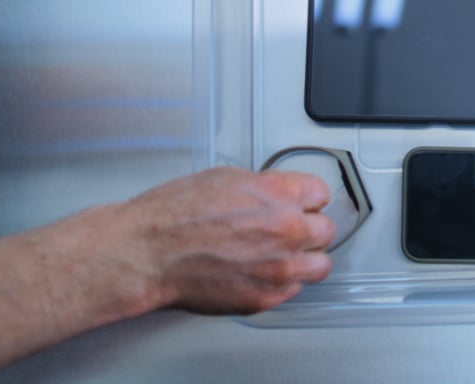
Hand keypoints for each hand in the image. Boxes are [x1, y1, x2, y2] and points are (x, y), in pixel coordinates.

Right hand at [122, 167, 336, 314]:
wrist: (148, 253)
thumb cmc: (174, 214)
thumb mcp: (226, 178)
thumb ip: (264, 187)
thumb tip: (278, 193)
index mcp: (278, 193)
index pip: (321, 193)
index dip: (307, 199)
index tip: (302, 204)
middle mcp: (286, 229)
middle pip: (326, 230)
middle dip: (309, 229)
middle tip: (290, 231)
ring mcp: (279, 267)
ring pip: (321, 265)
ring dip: (305, 260)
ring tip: (284, 257)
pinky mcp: (266, 297)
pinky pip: (294, 290)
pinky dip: (282, 283)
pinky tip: (261, 274)